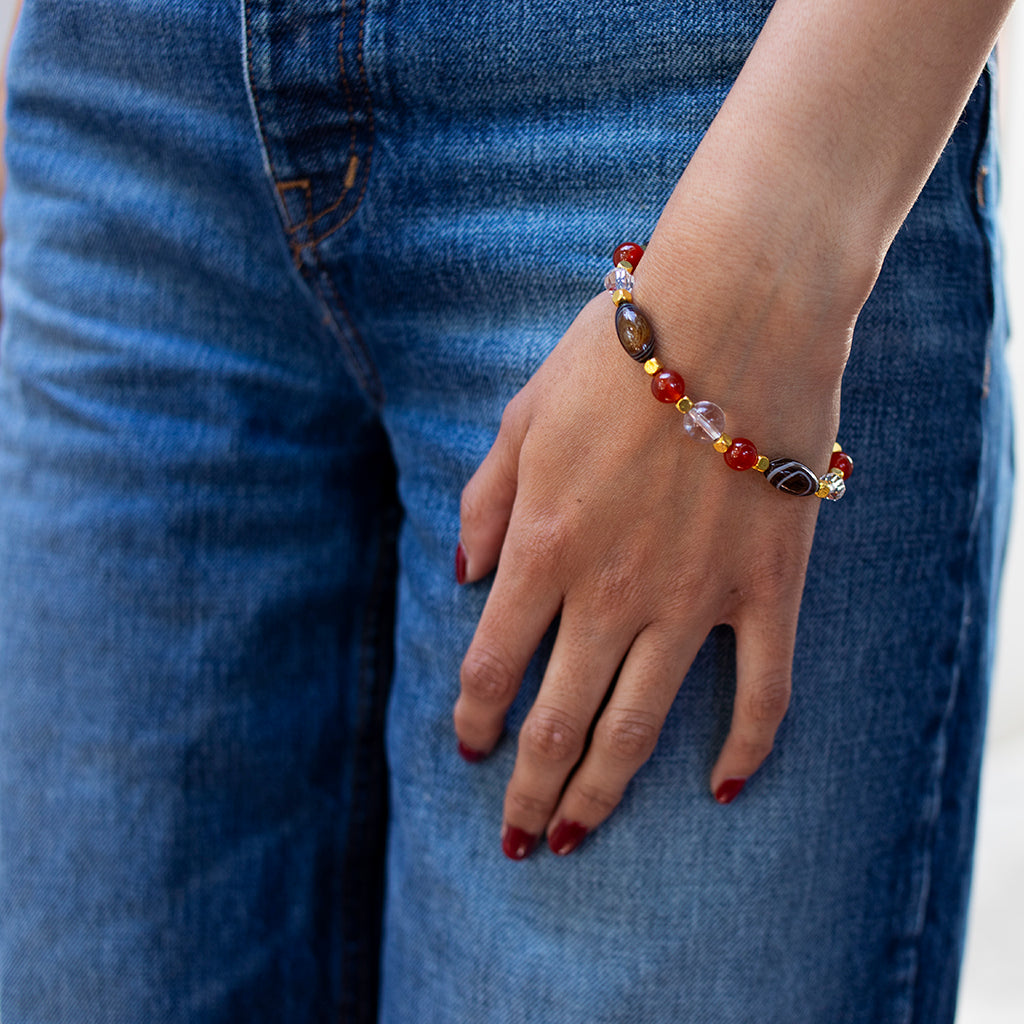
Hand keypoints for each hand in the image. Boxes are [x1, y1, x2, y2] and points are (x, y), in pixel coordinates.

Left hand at [453, 241, 849, 858]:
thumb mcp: (522, 414)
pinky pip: (761, 693)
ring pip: (640, 727)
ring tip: (575, 836)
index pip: (491, 667)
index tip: (465, 749)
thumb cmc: (619, 354)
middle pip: (558, 723)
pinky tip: (723, 788)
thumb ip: (485, 501)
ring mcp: (693, 599)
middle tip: (514, 836)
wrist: (736, 308)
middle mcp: (610, 590)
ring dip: (601, 794)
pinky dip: (744, 749)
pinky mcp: (766, 590)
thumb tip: (460, 575)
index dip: (471, 719)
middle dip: (526, 789)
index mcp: (543, 546)